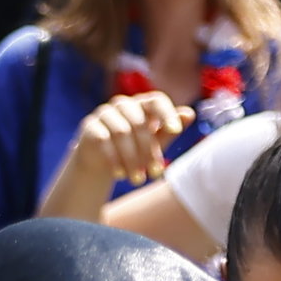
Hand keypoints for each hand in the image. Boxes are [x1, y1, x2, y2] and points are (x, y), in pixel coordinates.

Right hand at [39, 88, 192, 222]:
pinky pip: (103, 140)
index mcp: (142, 105)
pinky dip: (113, 160)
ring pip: (122, 132)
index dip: (167, 113)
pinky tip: (119, 174)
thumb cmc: (135, 149)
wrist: (102, 161)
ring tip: (138, 180)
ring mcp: (105, 113)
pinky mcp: (90, 126)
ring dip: (132, 159)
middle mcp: (123, 104)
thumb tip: (190, 114)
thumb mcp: (155, 142)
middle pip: (139, 123)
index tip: (176, 130)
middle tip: (155, 174)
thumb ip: (170, 129)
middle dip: (149, 151)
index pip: (157, 100)